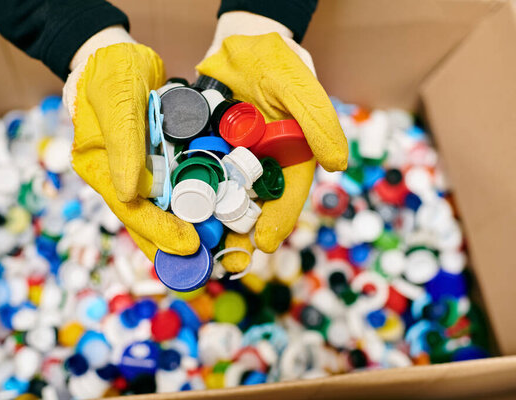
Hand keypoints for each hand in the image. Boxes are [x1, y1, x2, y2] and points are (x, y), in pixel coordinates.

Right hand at [64, 27, 198, 259]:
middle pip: (149, 221)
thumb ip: (122, 142)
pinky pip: (179, 192)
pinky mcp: (159, 164)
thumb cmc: (110, 71)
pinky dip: (197, 209)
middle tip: (211, 267)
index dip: (159, 231)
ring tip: (219, 254)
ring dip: (190, 234)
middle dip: (177, 247)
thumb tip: (130, 192)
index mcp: (100, 170)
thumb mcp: (117, 98)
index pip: (131, 210)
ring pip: (166, 212)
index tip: (189, 247)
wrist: (117, 56)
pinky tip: (219, 223)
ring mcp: (140, 173)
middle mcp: (120, 178)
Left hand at [196, 13, 347, 269]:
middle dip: (243, 235)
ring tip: (202, 252)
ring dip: (216, 227)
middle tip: (228, 261)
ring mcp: (234, 163)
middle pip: (256, 207)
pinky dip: (192, 202)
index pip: (290, 193)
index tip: (265, 243)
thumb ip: (317, 118)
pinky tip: (179, 219)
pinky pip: (199, 182)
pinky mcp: (207, 155)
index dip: (280, 219)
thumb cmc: (272, 59)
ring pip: (226, 201)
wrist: (234, 44)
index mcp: (292, 154)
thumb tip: (337, 164)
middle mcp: (264, 164)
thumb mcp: (295, 81)